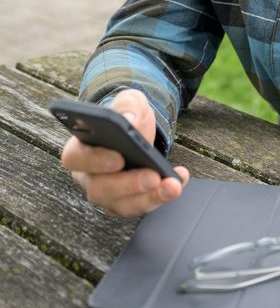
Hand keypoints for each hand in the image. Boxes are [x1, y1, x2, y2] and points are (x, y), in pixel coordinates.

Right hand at [61, 89, 188, 217]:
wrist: (139, 129)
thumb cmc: (126, 115)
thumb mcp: (128, 102)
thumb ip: (127, 105)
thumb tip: (130, 119)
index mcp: (79, 147)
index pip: (74, 158)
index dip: (94, 160)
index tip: (118, 158)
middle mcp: (87, 175)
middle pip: (99, 188)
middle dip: (129, 185)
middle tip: (153, 177)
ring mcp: (105, 192)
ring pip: (120, 204)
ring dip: (149, 197)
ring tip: (173, 186)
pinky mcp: (123, 202)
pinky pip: (140, 206)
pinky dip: (160, 196)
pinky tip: (177, 182)